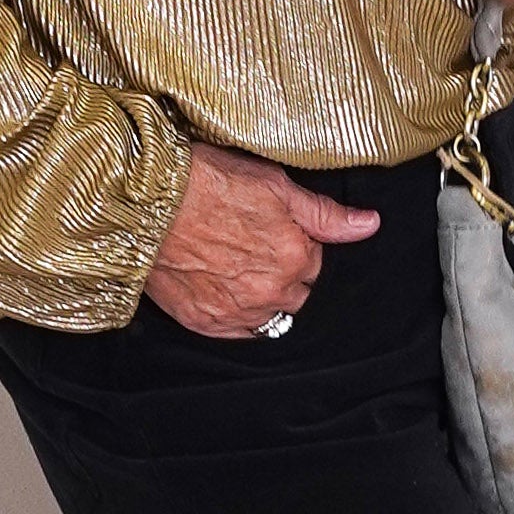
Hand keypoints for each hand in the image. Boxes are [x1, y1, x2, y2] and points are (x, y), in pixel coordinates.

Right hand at [141, 143, 382, 338]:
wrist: (144, 202)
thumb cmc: (205, 183)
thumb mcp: (273, 185)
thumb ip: (324, 213)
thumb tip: (368, 224)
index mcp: (294, 256)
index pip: (313, 262)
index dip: (294, 242)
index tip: (268, 226)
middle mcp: (270, 292)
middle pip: (294, 291)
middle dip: (281, 271)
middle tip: (247, 241)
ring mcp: (237, 312)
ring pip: (267, 312)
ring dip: (258, 293)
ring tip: (229, 260)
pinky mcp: (206, 323)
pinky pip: (238, 329)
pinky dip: (234, 310)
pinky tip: (218, 282)